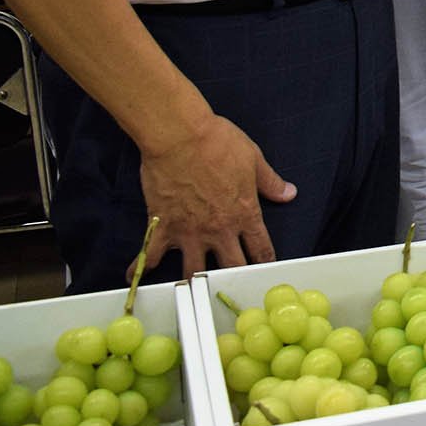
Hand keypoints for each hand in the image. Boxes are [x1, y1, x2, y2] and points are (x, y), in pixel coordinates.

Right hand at [135, 114, 293, 277]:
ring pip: (193, 271)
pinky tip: (135, 275)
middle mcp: (218, 229)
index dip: (265, 261)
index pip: (261, 248)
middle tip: (233, 285)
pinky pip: (149, 254)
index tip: (265, 269)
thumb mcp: (254, 159)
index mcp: (244, 213)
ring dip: (194, 280)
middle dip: (235, 278)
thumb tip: (289, 193)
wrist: (180, 136)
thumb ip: (271, 182)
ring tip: (193, 289)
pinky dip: (141, 267)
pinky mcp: (161, 226)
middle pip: (231, 267)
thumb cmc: (218, 142)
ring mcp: (189, 231)